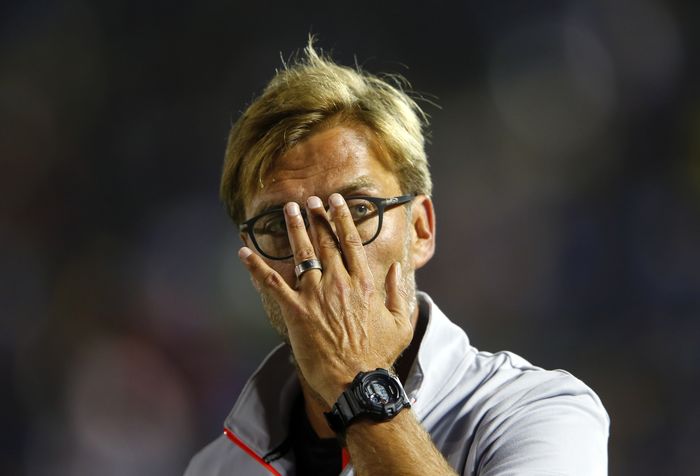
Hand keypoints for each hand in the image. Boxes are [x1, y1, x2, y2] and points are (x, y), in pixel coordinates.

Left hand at [238, 193, 412, 405]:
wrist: (358, 381)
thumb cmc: (380, 355)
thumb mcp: (401, 321)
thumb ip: (397, 291)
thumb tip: (395, 267)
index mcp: (364, 282)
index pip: (351, 241)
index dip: (341, 218)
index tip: (335, 202)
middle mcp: (339, 282)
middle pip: (325, 241)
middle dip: (316, 217)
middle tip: (310, 200)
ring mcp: (316, 295)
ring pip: (302, 253)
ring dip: (294, 229)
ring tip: (288, 209)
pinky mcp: (296, 312)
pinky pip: (273, 283)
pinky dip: (256, 267)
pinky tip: (244, 251)